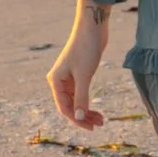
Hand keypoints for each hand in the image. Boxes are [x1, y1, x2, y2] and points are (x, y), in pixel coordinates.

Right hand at [47, 0, 112, 127]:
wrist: (92, 28)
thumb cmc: (86, 49)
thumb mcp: (84, 75)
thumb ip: (81, 97)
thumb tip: (80, 117)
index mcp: (55, 81)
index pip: (64, 107)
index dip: (77, 119)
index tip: (91, 127)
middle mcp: (59, 81)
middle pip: (70, 106)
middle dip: (83, 117)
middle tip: (99, 125)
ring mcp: (69, 78)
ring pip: (76, 101)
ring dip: (87, 111)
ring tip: (102, 120)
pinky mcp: (78, 75)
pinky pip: (81, 94)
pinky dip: (89, 102)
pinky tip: (97, 110)